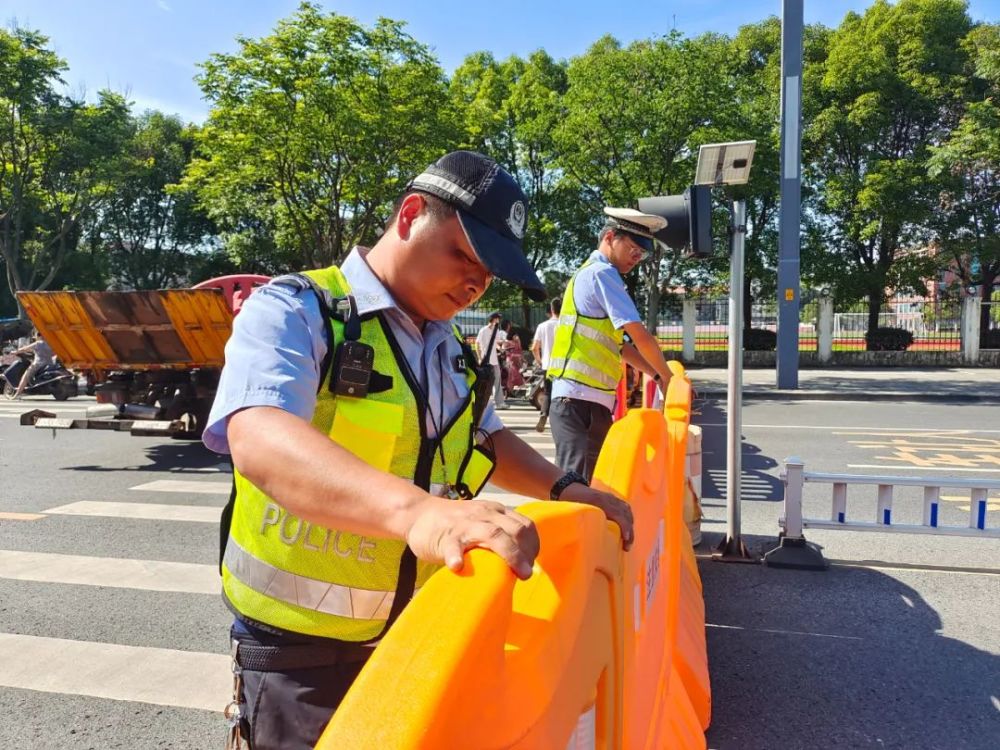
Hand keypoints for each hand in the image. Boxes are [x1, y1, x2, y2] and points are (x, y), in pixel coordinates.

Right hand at [405, 497, 539, 578]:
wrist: (418, 513)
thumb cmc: (455, 523)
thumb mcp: (481, 521)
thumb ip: (499, 534)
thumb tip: (520, 562)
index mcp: (495, 511)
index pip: (525, 525)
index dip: (533, 546)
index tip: (530, 564)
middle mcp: (484, 514)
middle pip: (514, 530)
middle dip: (525, 553)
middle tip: (525, 574)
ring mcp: (465, 524)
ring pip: (492, 535)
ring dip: (508, 555)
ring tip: (514, 575)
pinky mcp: (445, 536)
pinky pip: (453, 546)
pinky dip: (456, 557)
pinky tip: (457, 567)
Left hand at [559, 485, 634, 549]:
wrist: (567, 486)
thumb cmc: (569, 501)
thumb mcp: (574, 511)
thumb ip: (582, 522)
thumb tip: (588, 540)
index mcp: (599, 501)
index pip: (618, 514)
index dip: (624, 527)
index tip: (626, 539)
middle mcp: (607, 498)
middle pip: (625, 513)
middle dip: (629, 530)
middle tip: (627, 546)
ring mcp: (610, 496)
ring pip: (627, 510)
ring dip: (630, 525)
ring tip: (628, 539)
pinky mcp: (611, 497)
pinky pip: (624, 507)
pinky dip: (628, 518)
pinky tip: (627, 527)